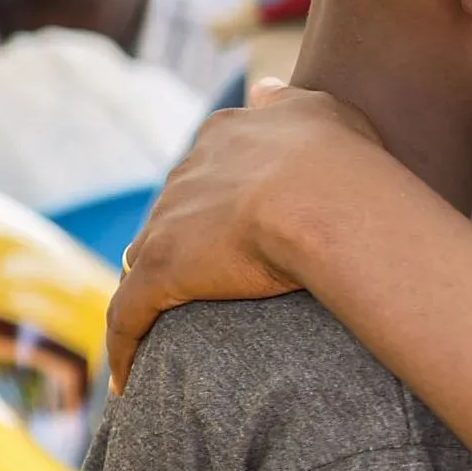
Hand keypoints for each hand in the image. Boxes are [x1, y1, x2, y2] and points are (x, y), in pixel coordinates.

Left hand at [105, 85, 385, 386]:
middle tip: (213, 280)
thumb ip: (289, 101)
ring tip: (173, 326)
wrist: (326, 202)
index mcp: (228, 135)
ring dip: (156, 287)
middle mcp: (189, 172)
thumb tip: (265, 88)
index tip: (236, 224)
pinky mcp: (160, 273)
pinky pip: (130, 317)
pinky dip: (128, 346)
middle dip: (187, 241)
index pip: (210, 167)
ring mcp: (169, 221)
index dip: (221, 196)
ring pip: (148, 259)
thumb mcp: (324, 110)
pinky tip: (130, 383)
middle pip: (175, 212)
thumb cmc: (343, 162)